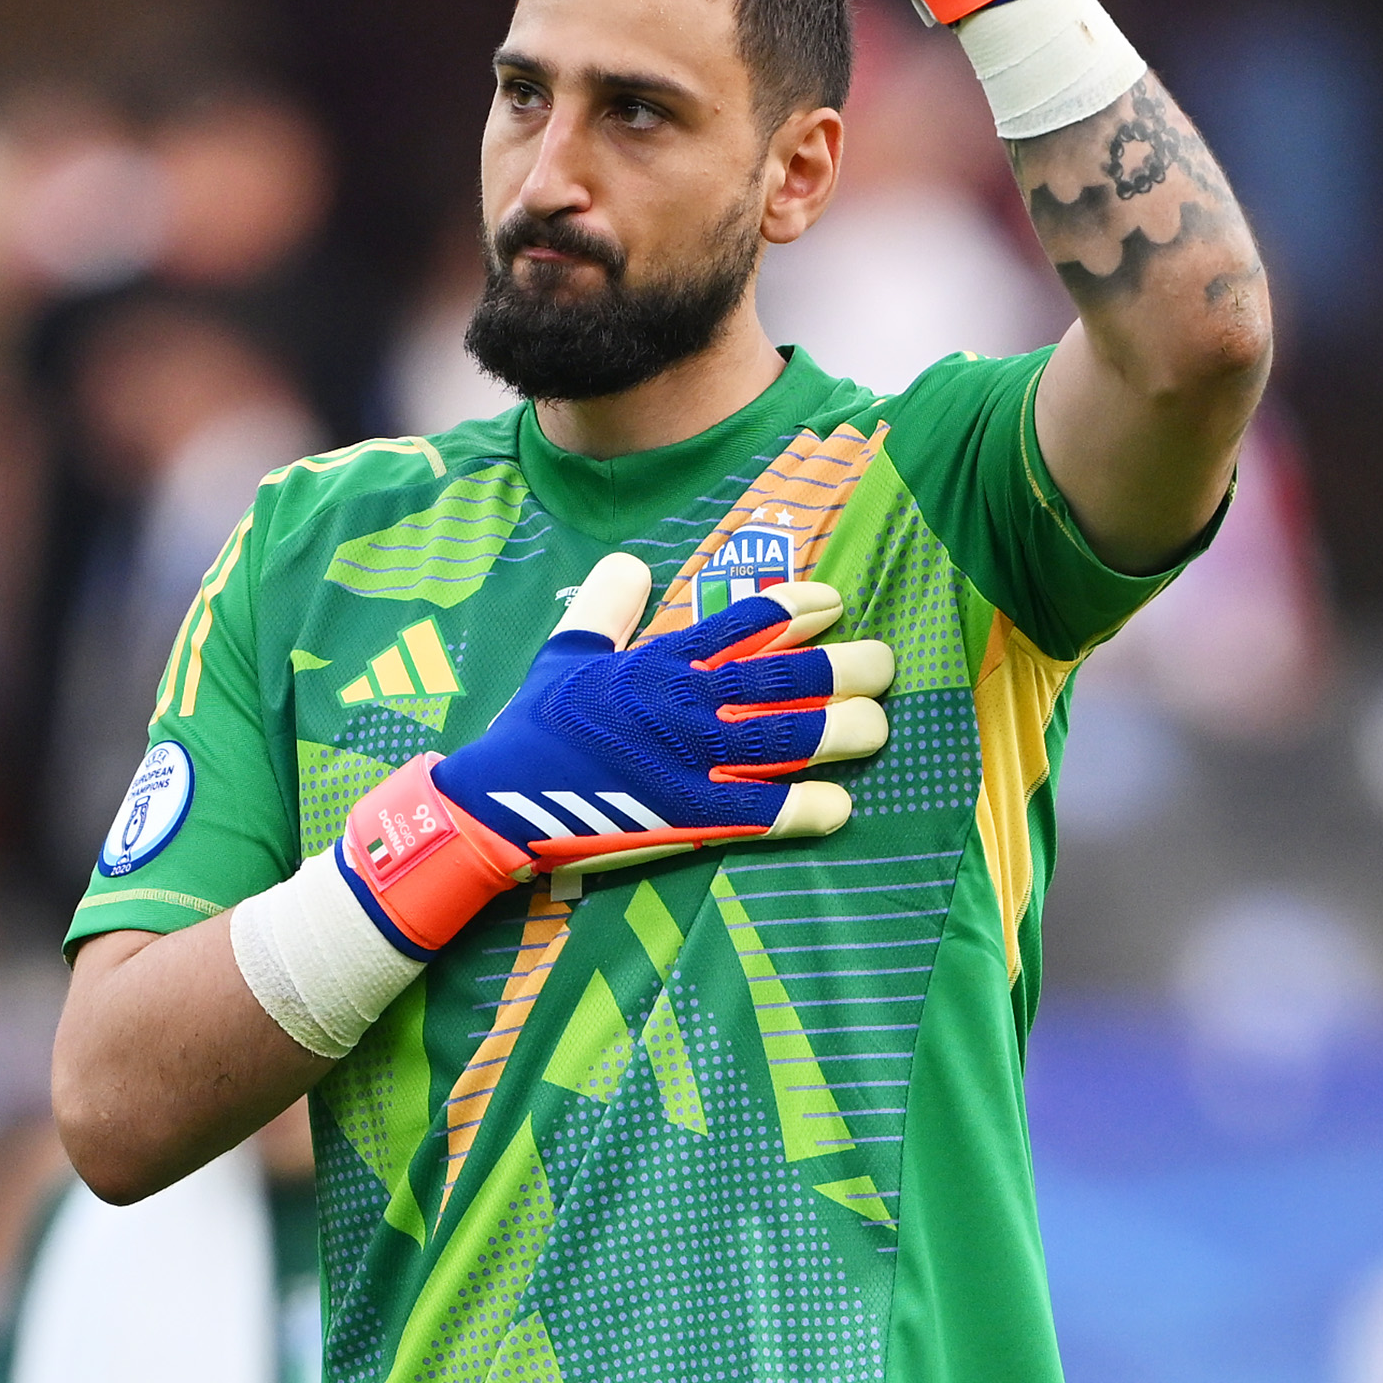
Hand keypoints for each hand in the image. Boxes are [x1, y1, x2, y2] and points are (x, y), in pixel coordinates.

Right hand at [437, 551, 891, 865]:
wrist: (499, 800)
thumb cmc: (535, 726)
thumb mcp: (567, 652)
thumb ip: (607, 607)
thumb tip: (631, 564)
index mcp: (662, 662)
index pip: (744, 623)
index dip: (796, 610)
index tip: (834, 602)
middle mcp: (686, 704)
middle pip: (783, 678)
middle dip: (842, 667)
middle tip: (883, 662)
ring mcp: (690, 762)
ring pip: (786, 740)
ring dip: (840, 731)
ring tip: (879, 724)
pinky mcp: (687, 818)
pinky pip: (761, 814)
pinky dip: (804, 811)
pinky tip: (841, 807)